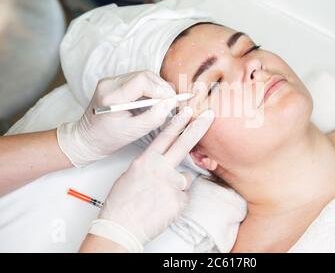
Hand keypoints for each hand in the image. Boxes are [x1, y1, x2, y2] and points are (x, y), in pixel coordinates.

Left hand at [57, 70, 177, 166]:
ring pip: (143, 76)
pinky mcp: (114, 82)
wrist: (86, 139)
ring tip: (164, 102)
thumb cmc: (107, 139)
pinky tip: (154, 101)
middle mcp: (109, 84)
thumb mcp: (133, 132)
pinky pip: (137, 79)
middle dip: (162, 87)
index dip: (162, 89)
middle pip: (144, 75)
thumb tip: (171, 103)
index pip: (142, 81)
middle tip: (172, 102)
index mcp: (111, 96)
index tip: (173, 101)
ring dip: (157, 87)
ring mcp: (111, 81)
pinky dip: (149, 88)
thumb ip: (154, 117)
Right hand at [88, 107, 214, 251]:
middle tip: (209, 115)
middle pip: (184, 144)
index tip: (188, 112)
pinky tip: (163, 207)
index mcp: (146, 161)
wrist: (121, 227)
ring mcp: (172, 184)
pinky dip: (176, 201)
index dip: (178, 122)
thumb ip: (149, 165)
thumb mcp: (130, 175)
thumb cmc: (121, 204)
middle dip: (198, 127)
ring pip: (185, 178)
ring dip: (176, 186)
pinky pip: (183, 196)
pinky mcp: (179, 200)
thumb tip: (160, 163)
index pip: (165, 136)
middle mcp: (161, 169)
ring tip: (159, 198)